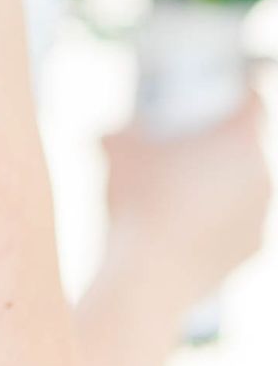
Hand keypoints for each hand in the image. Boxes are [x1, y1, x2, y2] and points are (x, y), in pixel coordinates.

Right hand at [102, 91, 270, 313]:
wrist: (149, 274)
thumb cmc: (138, 203)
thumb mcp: (116, 153)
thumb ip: (114, 134)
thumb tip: (104, 133)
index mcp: (237, 140)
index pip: (253, 101)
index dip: (238, 91)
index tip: (220, 92)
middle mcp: (260, 174)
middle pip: (245, 145)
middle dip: (217, 143)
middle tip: (182, 145)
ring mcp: (259, 214)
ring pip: (243, 185)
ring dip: (218, 182)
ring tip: (177, 189)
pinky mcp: (251, 247)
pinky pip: (238, 222)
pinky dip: (216, 219)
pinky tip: (182, 225)